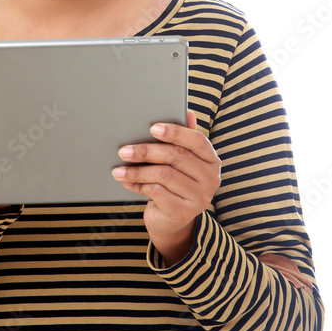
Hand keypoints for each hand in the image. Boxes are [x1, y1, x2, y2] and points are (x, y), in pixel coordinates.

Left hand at [112, 110, 220, 265]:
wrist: (171, 219)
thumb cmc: (174, 183)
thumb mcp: (180, 161)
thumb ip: (184, 137)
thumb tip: (187, 111)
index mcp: (212, 160)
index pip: (197, 141)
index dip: (175, 132)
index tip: (152, 128)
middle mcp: (211, 179)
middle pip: (176, 157)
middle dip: (146, 151)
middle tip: (124, 151)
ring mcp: (199, 198)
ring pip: (164, 175)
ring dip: (137, 171)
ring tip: (119, 170)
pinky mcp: (184, 213)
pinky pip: (157, 193)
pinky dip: (139, 186)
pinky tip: (127, 183)